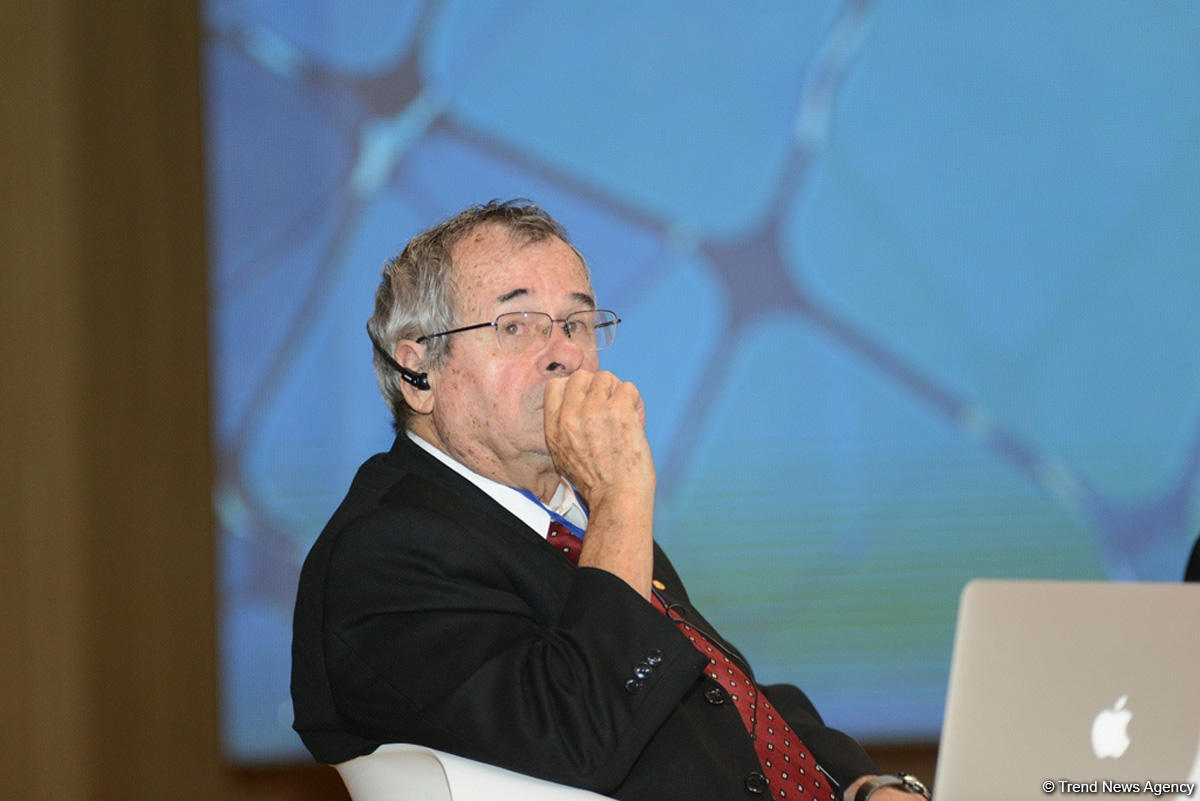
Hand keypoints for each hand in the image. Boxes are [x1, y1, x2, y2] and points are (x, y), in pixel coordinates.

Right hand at [543, 370, 655, 597]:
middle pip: (582, 376)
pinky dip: (635, 403)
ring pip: (607, 378)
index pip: (556, 385)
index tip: (589, 401)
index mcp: (554, 427)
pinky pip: (628, 388)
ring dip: (619, 395)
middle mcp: (570, 415)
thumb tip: (580, 403)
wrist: (617, 498)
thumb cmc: (598, 483)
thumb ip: (566, 427)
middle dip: (599, 388)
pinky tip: (636, 422)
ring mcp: (594, 410)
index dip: (575, 389)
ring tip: (625, 417)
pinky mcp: (618, 410)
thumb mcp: (564, 456)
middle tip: (610, 409)